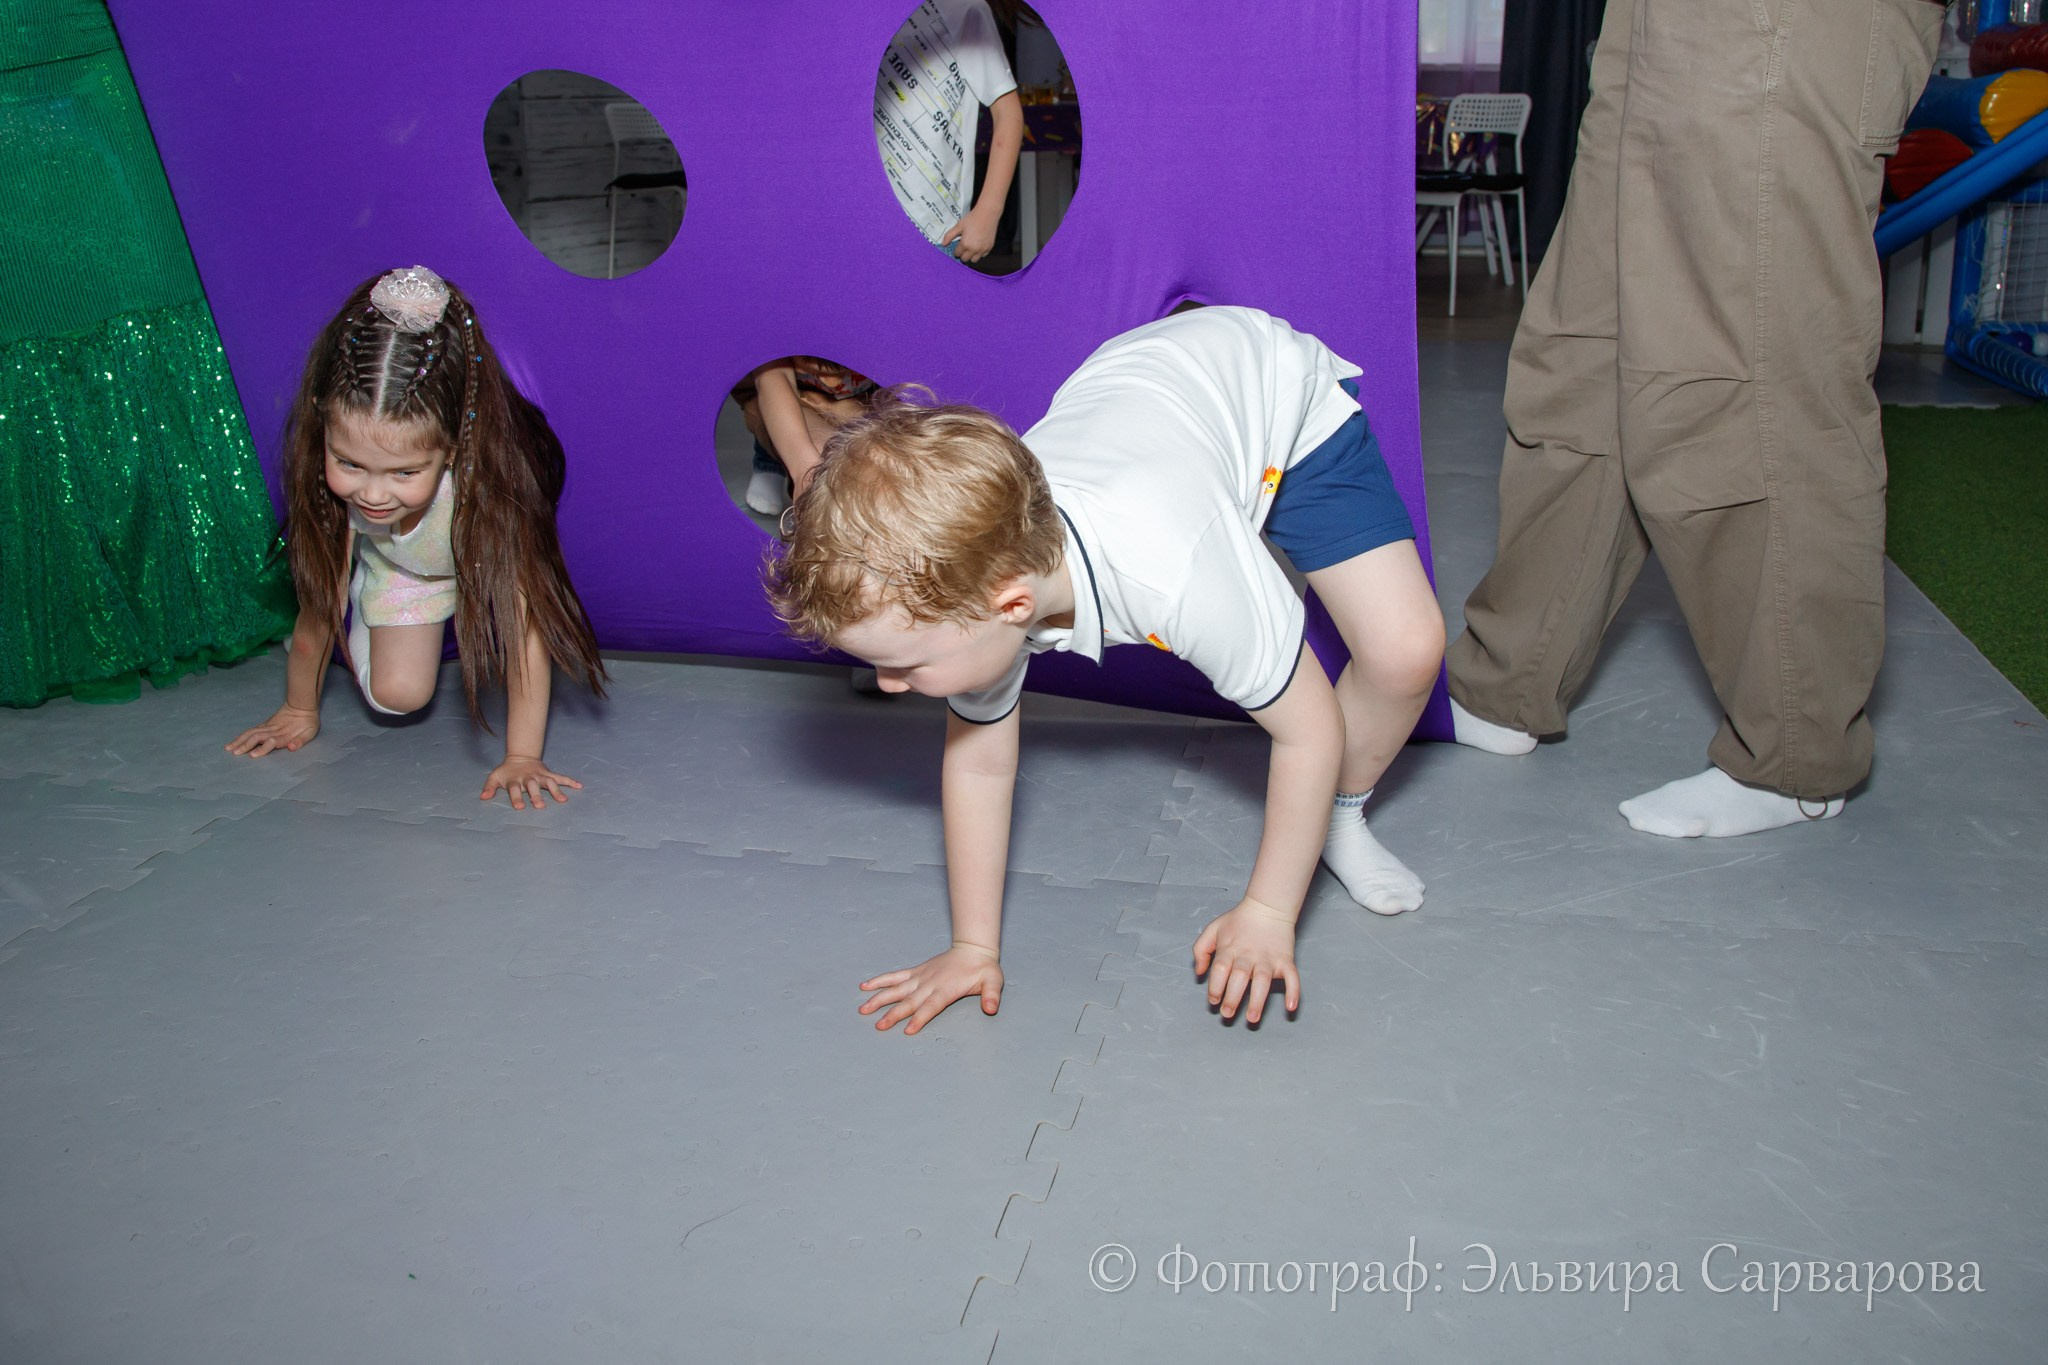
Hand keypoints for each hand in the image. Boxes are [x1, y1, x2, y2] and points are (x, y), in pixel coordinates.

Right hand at [225, 704, 318, 757]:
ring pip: (251, 733)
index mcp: (285, 734)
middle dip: (245, 746)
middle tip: (235, 753)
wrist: (302, 705)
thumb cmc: (308, 722)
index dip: (262, 749)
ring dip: (240, 741)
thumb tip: (291, 747)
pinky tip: (235, 741)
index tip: (253, 755)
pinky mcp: (265, 724)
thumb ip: (301, 741)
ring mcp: (268, 726)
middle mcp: (274, 730)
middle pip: (257, 737)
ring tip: (229, 748)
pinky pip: (251, 730)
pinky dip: (241, 736)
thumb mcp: (310, 732)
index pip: (272, 742)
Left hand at [482, 755, 581, 809]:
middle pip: (533, 787)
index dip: (517, 797)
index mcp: (515, 780)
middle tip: (540, 806)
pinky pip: (560, 777)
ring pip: (549, 782)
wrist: (520, 756)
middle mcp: (529, 778)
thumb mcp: (495, 776)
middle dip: (537, 796)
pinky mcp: (548, 774)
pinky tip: (579, 786)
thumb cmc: (507, 771)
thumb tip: (483, 798)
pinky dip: (570, 781)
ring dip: (555, 791)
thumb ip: (489, 787)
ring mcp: (540, 776)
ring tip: (563, 800)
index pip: (515, 789)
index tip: (520, 807)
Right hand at [858, 943, 1002, 1034]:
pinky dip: (880, 981)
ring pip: (897, 989)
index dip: (919, 1018)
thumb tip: (991, 1009)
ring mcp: (921, 977)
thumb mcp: (994, 982)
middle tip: (878, 1026)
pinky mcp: (916, 971)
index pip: (930, 1006)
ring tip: (863, 1009)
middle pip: (909, 1001)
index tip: (907, 1030)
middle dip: (893, 1014)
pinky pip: (895, 976)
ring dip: (880, 999)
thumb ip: (992, 996)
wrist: (973, 948)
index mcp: (946, 989)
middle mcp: (929, 984)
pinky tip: (865, 986)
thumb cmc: (983, 968)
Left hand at [941, 209, 998, 262]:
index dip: (956, 250)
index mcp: (965, 244)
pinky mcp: (989, 248)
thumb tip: (943, 244)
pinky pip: (983, 255)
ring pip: (974, 260)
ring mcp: (982, 249)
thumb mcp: (959, 226)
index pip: (957, 254)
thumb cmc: (972, 218)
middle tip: (964, 247)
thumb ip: (949, 235)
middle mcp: (974, 249)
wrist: (987, 214)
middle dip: (963, 254)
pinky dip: (979, 253)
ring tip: (971, 248)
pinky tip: (978, 245)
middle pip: (965, 259)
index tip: (958, 245)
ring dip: (971, 256)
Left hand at [1192, 897, 1300, 1023]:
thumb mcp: (1213, 929)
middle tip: (1227, 1014)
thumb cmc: (1239, 921)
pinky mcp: (1286, 960)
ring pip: (1263, 981)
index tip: (1214, 1001)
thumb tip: (1200, 973)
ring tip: (1252, 1017)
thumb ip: (1200, 950)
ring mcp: (1268, 958)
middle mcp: (1249, 956)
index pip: (1220, 970)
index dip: (1215, 987)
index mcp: (1230, 949)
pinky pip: (1292, 977)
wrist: (1268, 906)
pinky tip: (1291, 1006)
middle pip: (1239, 978)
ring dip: (1258, 1001)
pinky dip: (1293, 991)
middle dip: (1232, 998)